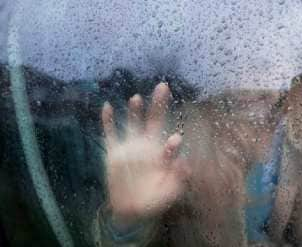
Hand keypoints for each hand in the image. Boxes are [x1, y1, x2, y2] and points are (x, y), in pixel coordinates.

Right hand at [101, 83, 189, 225]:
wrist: (132, 210)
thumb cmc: (155, 199)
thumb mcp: (170, 192)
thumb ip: (178, 179)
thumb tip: (185, 163)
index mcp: (162, 156)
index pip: (169, 145)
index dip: (172, 144)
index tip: (176, 139)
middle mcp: (148, 147)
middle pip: (154, 121)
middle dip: (159, 105)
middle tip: (164, 86)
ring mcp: (131, 148)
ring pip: (133, 123)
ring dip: (135, 111)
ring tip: (137, 97)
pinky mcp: (114, 153)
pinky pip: (110, 134)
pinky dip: (108, 121)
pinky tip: (107, 106)